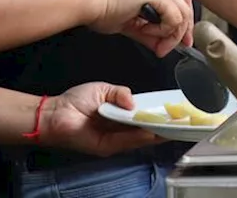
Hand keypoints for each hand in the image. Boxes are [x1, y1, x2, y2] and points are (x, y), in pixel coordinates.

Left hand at [43, 83, 165, 155]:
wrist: (55, 113)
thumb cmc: (75, 101)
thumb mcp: (104, 89)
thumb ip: (121, 93)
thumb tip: (134, 101)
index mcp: (120, 115)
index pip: (143, 116)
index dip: (158, 113)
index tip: (175, 110)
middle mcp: (119, 129)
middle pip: (145, 129)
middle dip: (163, 125)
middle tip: (181, 121)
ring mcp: (114, 140)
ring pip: (139, 138)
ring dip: (156, 132)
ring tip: (173, 127)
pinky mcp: (106, 147)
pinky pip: (126, 142)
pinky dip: (139, 138)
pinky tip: (150, 132)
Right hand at [84, 0, 193, 57]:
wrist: (86, 0)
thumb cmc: (98, 7)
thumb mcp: (129, 23)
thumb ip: (148, 33)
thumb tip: (160, 45)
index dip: (182, 21)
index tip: (180, 39)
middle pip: (186, 4)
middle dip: (184, 28)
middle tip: (180, 46)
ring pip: (183, 12)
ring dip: (172, 33)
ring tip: (156, 43)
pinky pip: (174, 16)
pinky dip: (164, 29)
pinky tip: (147, 31)